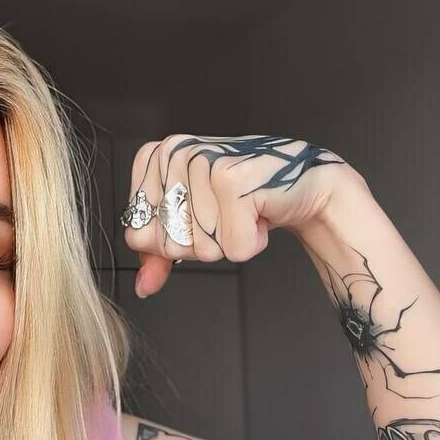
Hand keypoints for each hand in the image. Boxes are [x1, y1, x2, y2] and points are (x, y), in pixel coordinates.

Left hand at [123, 134, 360, 296]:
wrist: (302, 182)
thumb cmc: (246, 197)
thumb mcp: (193, 223)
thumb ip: (160, 252)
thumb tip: (143, 286)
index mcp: (155, 158)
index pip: (137, 236)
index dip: (174, 241)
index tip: (200, 217)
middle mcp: (174, 153)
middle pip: (168, 245)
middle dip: (204, 244)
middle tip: (226, 215)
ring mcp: (202, 162)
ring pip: (200, 248)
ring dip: (230, 242)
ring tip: (243, 211)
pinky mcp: (232, 181)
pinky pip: (231, 248)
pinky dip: (251, 242)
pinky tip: (258, 213)